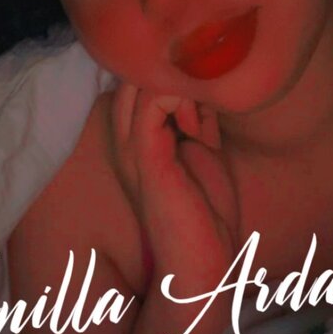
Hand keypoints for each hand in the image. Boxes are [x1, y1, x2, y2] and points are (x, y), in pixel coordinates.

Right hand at [109, 83, 239, 288]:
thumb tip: (206, 87)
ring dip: (177, 81)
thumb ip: (200, 120)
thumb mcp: (206, 154)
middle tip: (201, 90)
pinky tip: (197, 121)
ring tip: (201, 106)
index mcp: (136, 142)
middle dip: (168, 70)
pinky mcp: (147, 158)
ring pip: (137, 83)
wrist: (204, 263)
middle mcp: (126, 141)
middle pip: (130, 77)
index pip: (135, 84)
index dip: (167, 73)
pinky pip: (151, 103)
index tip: (202, 86)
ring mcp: (133, 148)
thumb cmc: (206, 216)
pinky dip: (178, 96)